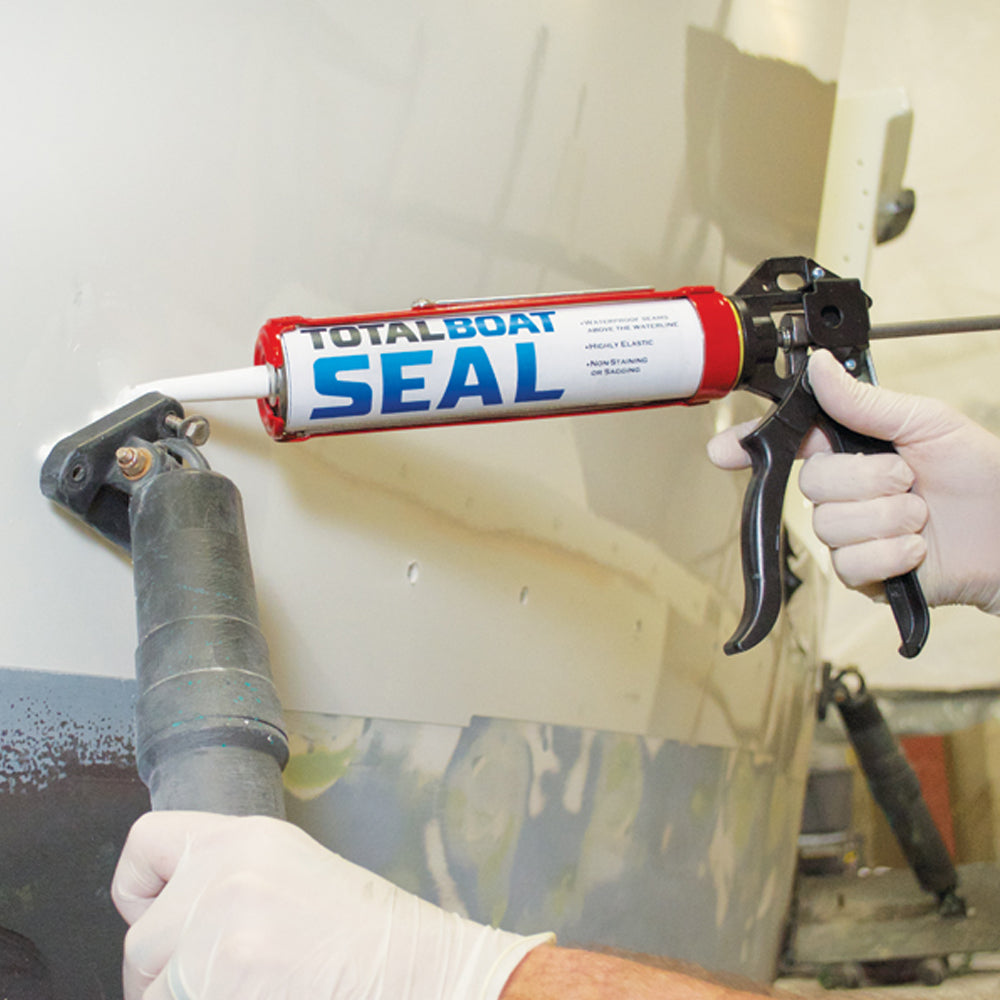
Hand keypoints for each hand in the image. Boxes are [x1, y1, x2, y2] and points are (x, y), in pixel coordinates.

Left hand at [112, 811, 551, 999]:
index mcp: (248, 837)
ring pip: (151, 991)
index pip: (145, 844)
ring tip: (257, 991)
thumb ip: (233, 886)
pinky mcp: (223, 978)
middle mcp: (227, 870)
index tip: (165, 927)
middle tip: (222, 985)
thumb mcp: (299, 881)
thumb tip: (175, 926)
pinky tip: (267, 998)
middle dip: (167, 978)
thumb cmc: (378, 943)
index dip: (144, 894)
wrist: (431, 974)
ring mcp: (222, 928)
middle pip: (141, 941)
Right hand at [707, 350, 999, 613]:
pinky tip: (916, 547)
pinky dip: (891, 554)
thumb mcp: (926, 420)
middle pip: (812, 485)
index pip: (787, 444)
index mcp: (851, 447)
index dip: (749, 446)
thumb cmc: (980, 472)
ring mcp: (851, 534)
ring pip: (830, 526)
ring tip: (919, 514)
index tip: (722, 451)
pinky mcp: (862, 574)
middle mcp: (845, 491)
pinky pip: (850, 564)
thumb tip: (820, 367)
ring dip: (888, 518)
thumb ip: (865, 400)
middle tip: (906, 477)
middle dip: (867, 480)